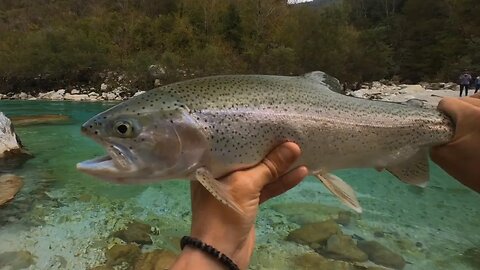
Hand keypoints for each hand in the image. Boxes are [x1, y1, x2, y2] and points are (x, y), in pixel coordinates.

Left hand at [170, 142, 307, 269]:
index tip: (267, 120)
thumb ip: (269, 166)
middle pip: (248, 157)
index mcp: (211, 165)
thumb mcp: (246, 185)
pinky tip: (299, 172)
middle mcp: (221, 173)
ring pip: (260, 173)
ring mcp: (235, 189)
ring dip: (279, 165)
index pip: (230, 143)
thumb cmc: (224, 212)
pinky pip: (266, 187)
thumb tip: (293, 146)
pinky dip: (281, 182)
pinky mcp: (248, 202)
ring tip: (299, 149)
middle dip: (267, 148)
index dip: (249, 133)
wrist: (221, 253)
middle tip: (287, 131)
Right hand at [431, 94, 479, 192]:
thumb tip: (431, 134)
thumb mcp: (444, 158)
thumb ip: (432, 142)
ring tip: (470, 124)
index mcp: (470, 114)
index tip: (441, 130)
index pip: (446, 103)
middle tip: (456, 131)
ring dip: (473, 107)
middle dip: (457, 112)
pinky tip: (478, 126)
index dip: (439, 116)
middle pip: (464, 99)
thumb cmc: (476, 169)